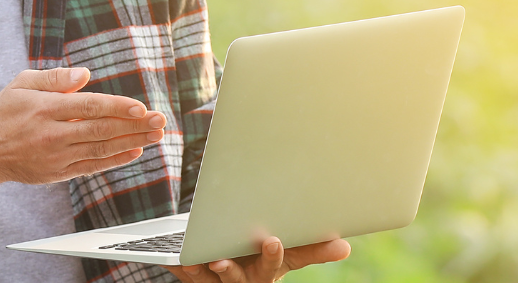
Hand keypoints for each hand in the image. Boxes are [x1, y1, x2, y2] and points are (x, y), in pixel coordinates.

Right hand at [0, 67, 166, 184]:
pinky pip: (92, 166)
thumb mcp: (23, 83)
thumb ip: (55, 79)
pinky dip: (115, 160)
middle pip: (100, 130)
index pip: (89, 107)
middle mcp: (53, 134)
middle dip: (134, 125)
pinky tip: (135, 152)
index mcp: (46, 109)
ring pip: (100, 149)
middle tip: (160, 121)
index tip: (141, 107)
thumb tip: (85, 75)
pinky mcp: (58, 172)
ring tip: (155, 135)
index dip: (117, 107)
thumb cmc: (7, 111)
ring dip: (132, 142)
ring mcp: (57, 156)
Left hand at [163, 237, 351, 282]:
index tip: (271, 240)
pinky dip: (177, 265)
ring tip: (192, 260)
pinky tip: (172, 258)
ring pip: (207, 280)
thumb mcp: (289, 254)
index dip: (272, 255)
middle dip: (230, 271)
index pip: (273, 264)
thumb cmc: (264, 257)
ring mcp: (217, 282)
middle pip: (237, 278)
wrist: (236, 264)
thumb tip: (345, 247)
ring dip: (199, 271)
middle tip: (221, 261)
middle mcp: (242, 279)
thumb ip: (314, 250)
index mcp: (266, 271)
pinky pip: (185, 273)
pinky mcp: (196, 278)